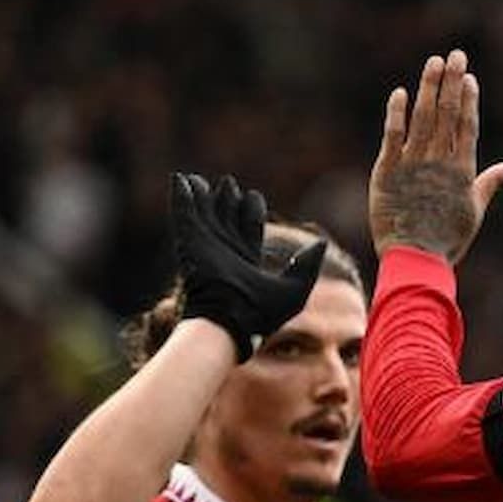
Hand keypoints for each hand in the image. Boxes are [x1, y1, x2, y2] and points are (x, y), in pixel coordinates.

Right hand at [169, 173, 325, 361]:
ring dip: (201, 196)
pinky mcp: (190, 244)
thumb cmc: (263, 313)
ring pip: (203, 214)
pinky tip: (180, 180)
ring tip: (199, 180)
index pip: (249, 228)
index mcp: (248, 260)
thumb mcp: (295, 288)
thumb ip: (307, 265)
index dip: (251, 210)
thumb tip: (322, 244)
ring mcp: (206, 248)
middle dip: (226, 200)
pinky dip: (182, 197)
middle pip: (225, 218)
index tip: (253, 196)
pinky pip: (184, 215)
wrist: (231, 321)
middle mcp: (225, 252)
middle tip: (228, 182)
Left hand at [370, 48, 502, 262]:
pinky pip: (393, 135)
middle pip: (448, 114)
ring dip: (429, 88)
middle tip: (454, 55)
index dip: (469, 99)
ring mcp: (414, 164)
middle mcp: (440, 162)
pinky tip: (401, 92)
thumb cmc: (447, 240)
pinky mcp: (388, 170)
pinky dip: (397, 113)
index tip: (468, 77)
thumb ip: (488, 184)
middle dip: (452, 82)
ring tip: (433, 62)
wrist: (415, 258)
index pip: (467, 126)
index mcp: (463, 171)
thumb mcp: (473, 212)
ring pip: (423, 118)